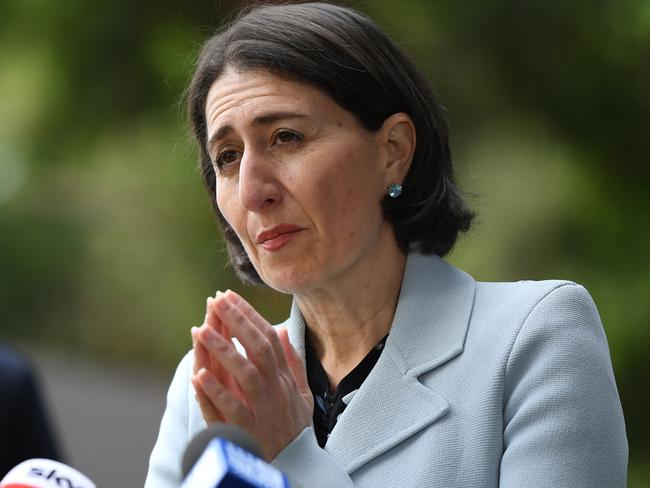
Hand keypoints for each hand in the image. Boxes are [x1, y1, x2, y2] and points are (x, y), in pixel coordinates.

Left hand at [191, 290, 312, 460]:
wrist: (297, 468)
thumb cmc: (294, 427)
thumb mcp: (301, 392)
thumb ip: (292, 362)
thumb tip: (281, 331)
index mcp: (283, 378)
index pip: (268, 339)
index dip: (249, 316)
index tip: (229, 296)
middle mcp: (275, 391)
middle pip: (258, 351)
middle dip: (237, 323)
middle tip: (216, 301)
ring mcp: (263, 411)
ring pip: (245, 376)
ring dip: (224, 352)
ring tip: (201, 330)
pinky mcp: (249, 434)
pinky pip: (231, 412)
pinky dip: (214, 394)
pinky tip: (197, 377)